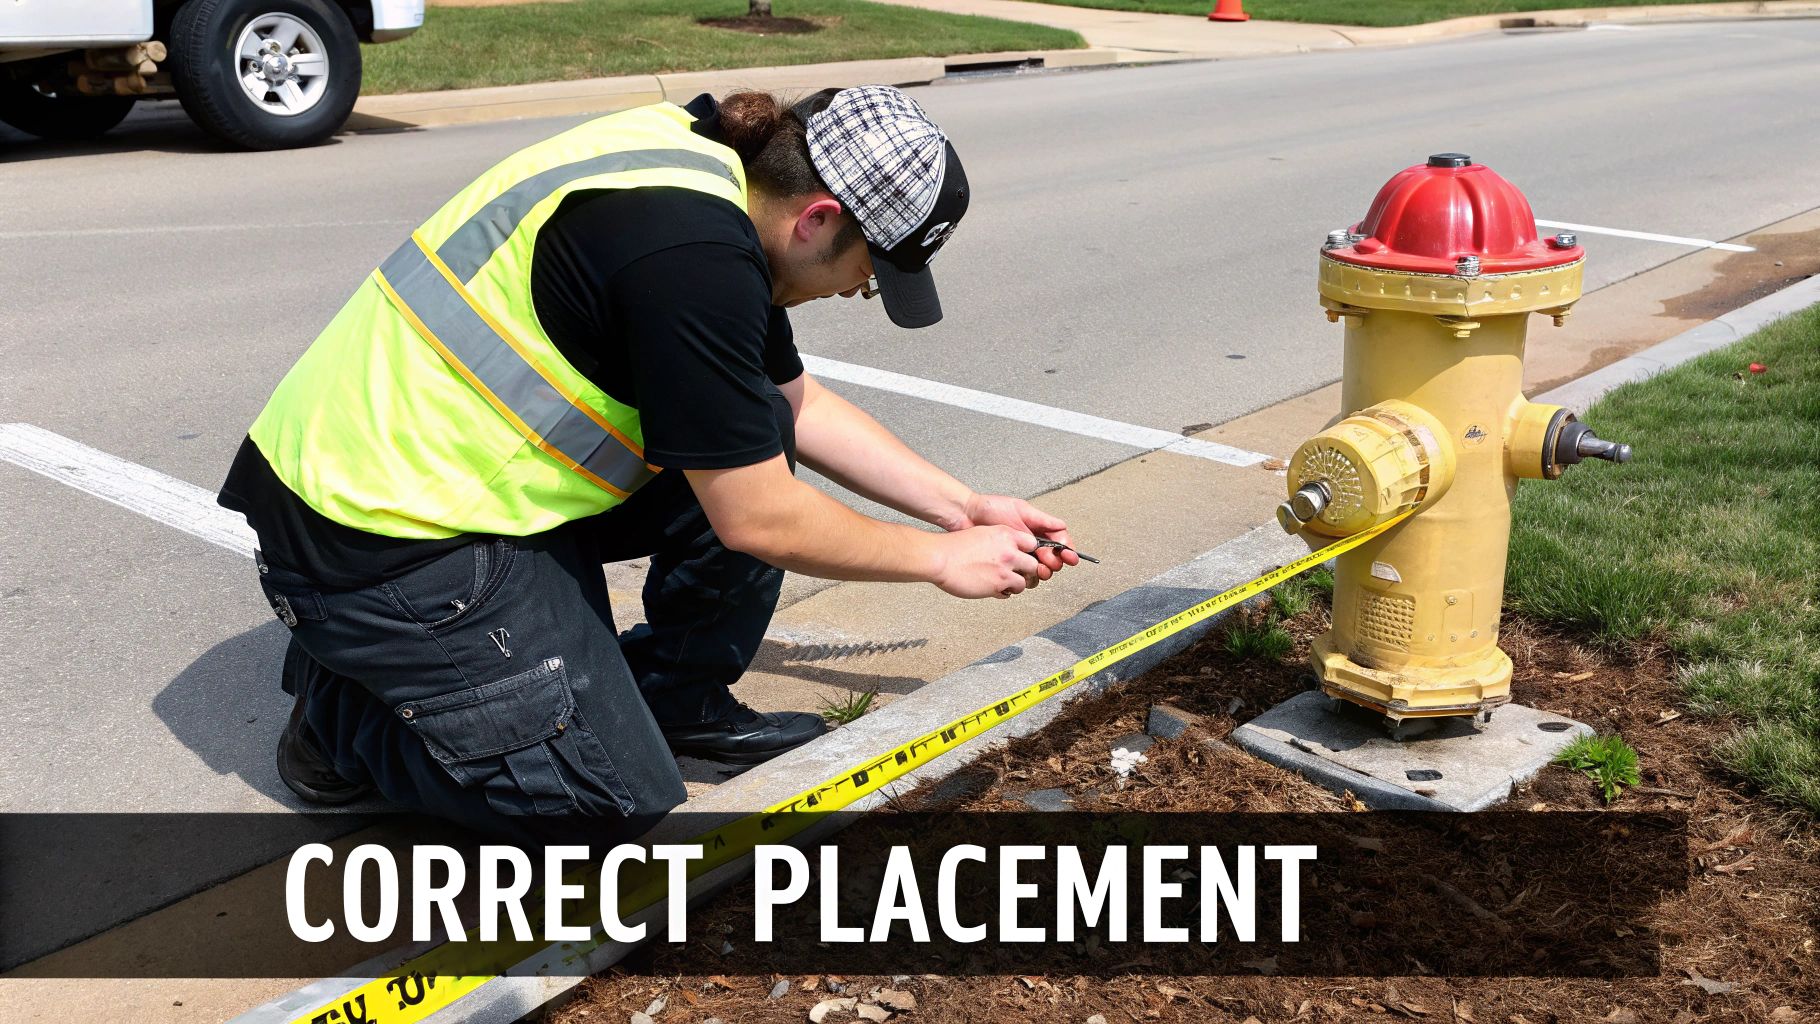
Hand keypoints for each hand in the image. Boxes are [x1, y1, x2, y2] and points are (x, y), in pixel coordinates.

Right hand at [930, 525, 1042, 598]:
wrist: (940, 559)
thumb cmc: (954, 547)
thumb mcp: (982, 533)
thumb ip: (999, 540)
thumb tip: (1008, 548)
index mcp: (1005, 534)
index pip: (1032, 543)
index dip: (1028, 552)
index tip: (1024, 558)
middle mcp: (1009, 550)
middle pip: (1033, 564)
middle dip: (1026, 571)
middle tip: (1016, 573)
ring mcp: (1005, 568)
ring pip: (1026, 581)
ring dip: (1016, 584)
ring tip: (1004, 583)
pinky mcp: (999, 583)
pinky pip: (1012, 592)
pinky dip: (1005, 592)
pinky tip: (995, 588)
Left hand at [955, 493, 1079, 574]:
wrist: (967, 517)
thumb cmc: (991, 509)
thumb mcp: (1020, 509)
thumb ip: (1042, 519)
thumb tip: (1063, 527)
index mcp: (1038, 531)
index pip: (1060, 543)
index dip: (1067, 551)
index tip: (1068, 556)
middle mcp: (1031, 545)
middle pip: (1053, 561)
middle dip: (1055, 563)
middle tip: (1048, 562)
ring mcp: (1019, 556)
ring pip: (1039, 572)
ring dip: (1042, 573)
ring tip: (1038, 570)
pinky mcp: (1007, 566)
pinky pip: (1021, 578)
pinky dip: (1025, 579)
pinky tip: (1022, 576)